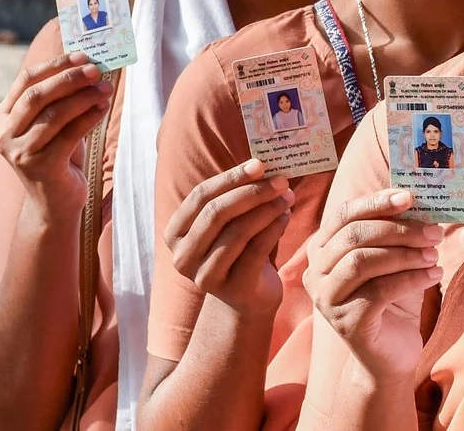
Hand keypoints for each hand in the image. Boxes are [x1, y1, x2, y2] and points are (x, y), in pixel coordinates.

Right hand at [0, 52, 113, 213]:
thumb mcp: (52, 126)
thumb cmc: (58, 156)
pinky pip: (69, 134)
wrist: (54, 203)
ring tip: (106, 88)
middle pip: (37, 95)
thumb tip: (88, 66)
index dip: (54, 65)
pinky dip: (89, 117)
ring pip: (54, 114)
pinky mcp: (40, 166)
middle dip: (69, 78)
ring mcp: (20, 152)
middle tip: (96, 69)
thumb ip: (59, 100)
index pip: (25, 81)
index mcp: (4, 117)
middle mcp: (5, 134)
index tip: (81, 55)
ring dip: (83, 97)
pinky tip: (102, 107)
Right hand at [164, 158, 292, 314]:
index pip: (200, 196)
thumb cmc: (239, 250)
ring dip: (267, 209)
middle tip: (281, 180)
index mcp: (175, 233)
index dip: (230, 178)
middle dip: (252, 192)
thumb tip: (262, 165)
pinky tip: (287, 216)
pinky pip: (255, 251)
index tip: (260, 164)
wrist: (249, 297)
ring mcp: (204, 275)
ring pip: (237, 232)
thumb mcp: (230, 223)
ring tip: (288, 197)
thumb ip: (236, 198)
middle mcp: (183, 256)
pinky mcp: (232, 289)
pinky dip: (274, 229)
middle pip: (216, 213)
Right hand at [304, 188, 444, 376]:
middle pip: (354, 236)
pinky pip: (379, 291)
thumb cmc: (394, 297)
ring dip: (406, 254)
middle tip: (434, 231)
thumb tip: (425, 196)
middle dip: (399, 229)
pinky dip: (412, 278)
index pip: (344, 213)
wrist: (392, 353)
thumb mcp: (397, 257)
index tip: (410, 196)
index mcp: (324, 248)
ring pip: (363, 262)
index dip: (376, 202)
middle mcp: (316, 272)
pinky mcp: (344, 322)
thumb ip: (401, 229)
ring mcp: (326, 299)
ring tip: (435, 254)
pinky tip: (435, 275)